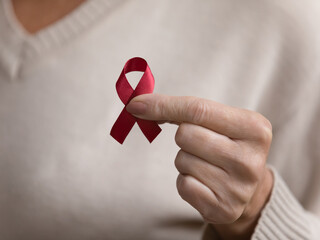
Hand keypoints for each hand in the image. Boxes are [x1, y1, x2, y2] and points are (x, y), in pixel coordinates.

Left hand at [126, 94, 273, 238]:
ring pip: (182, 160)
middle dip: (184, 137)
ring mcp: (239, 188)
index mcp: (255, 129)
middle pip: (186, 135)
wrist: (247, 189)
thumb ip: (183, 109)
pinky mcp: (224, 209)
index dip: (163, 105)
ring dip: (185, 160)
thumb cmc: (226, 145)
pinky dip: (186, 180)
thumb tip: (138, 104)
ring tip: (207, 165)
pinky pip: (183, 184)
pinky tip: (204, 182)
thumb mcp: (219, 121)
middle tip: (203, 145)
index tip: (136, 104)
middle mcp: (251, 160)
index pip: (198, 110)